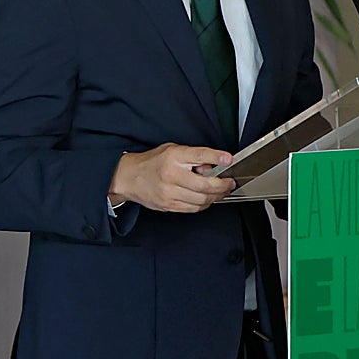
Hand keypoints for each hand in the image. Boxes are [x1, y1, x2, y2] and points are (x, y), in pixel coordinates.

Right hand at [108, 144, 236, 212]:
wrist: (129, 177)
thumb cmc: (152, 162)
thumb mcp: (172, 150)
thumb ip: (192, 157)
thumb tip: (213, 166)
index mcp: (173, 157)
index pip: (199, 155)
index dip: (216, 157)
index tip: (228, 159)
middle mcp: (171, 175)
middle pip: (205, 185)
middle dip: (222, 185)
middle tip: (229, 182)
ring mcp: (169, 193)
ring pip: (202, 200)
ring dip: (216, 197)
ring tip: (221, 191)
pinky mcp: (169, 206)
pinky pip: (193, 208)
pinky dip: (204, 204)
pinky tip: (207, 199)